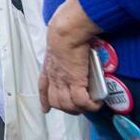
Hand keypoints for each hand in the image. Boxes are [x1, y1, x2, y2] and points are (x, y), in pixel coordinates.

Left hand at [40, 0, 102, 114]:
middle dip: (68, 109)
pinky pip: (82, 101)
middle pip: (56, 102)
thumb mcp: (59, 44)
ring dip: (80, 109)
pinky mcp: (75, 81)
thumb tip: (74, 48)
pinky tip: (97, 102)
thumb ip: (63, 51)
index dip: (44, 100)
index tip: (46, 109)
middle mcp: (54, 76)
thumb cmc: (65, 31)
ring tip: (90, 104)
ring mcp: (63, 80)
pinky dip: (90, 105)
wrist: (66, 31)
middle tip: (80, 106)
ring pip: (68, 105)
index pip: (43, 87)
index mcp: (49, 68)